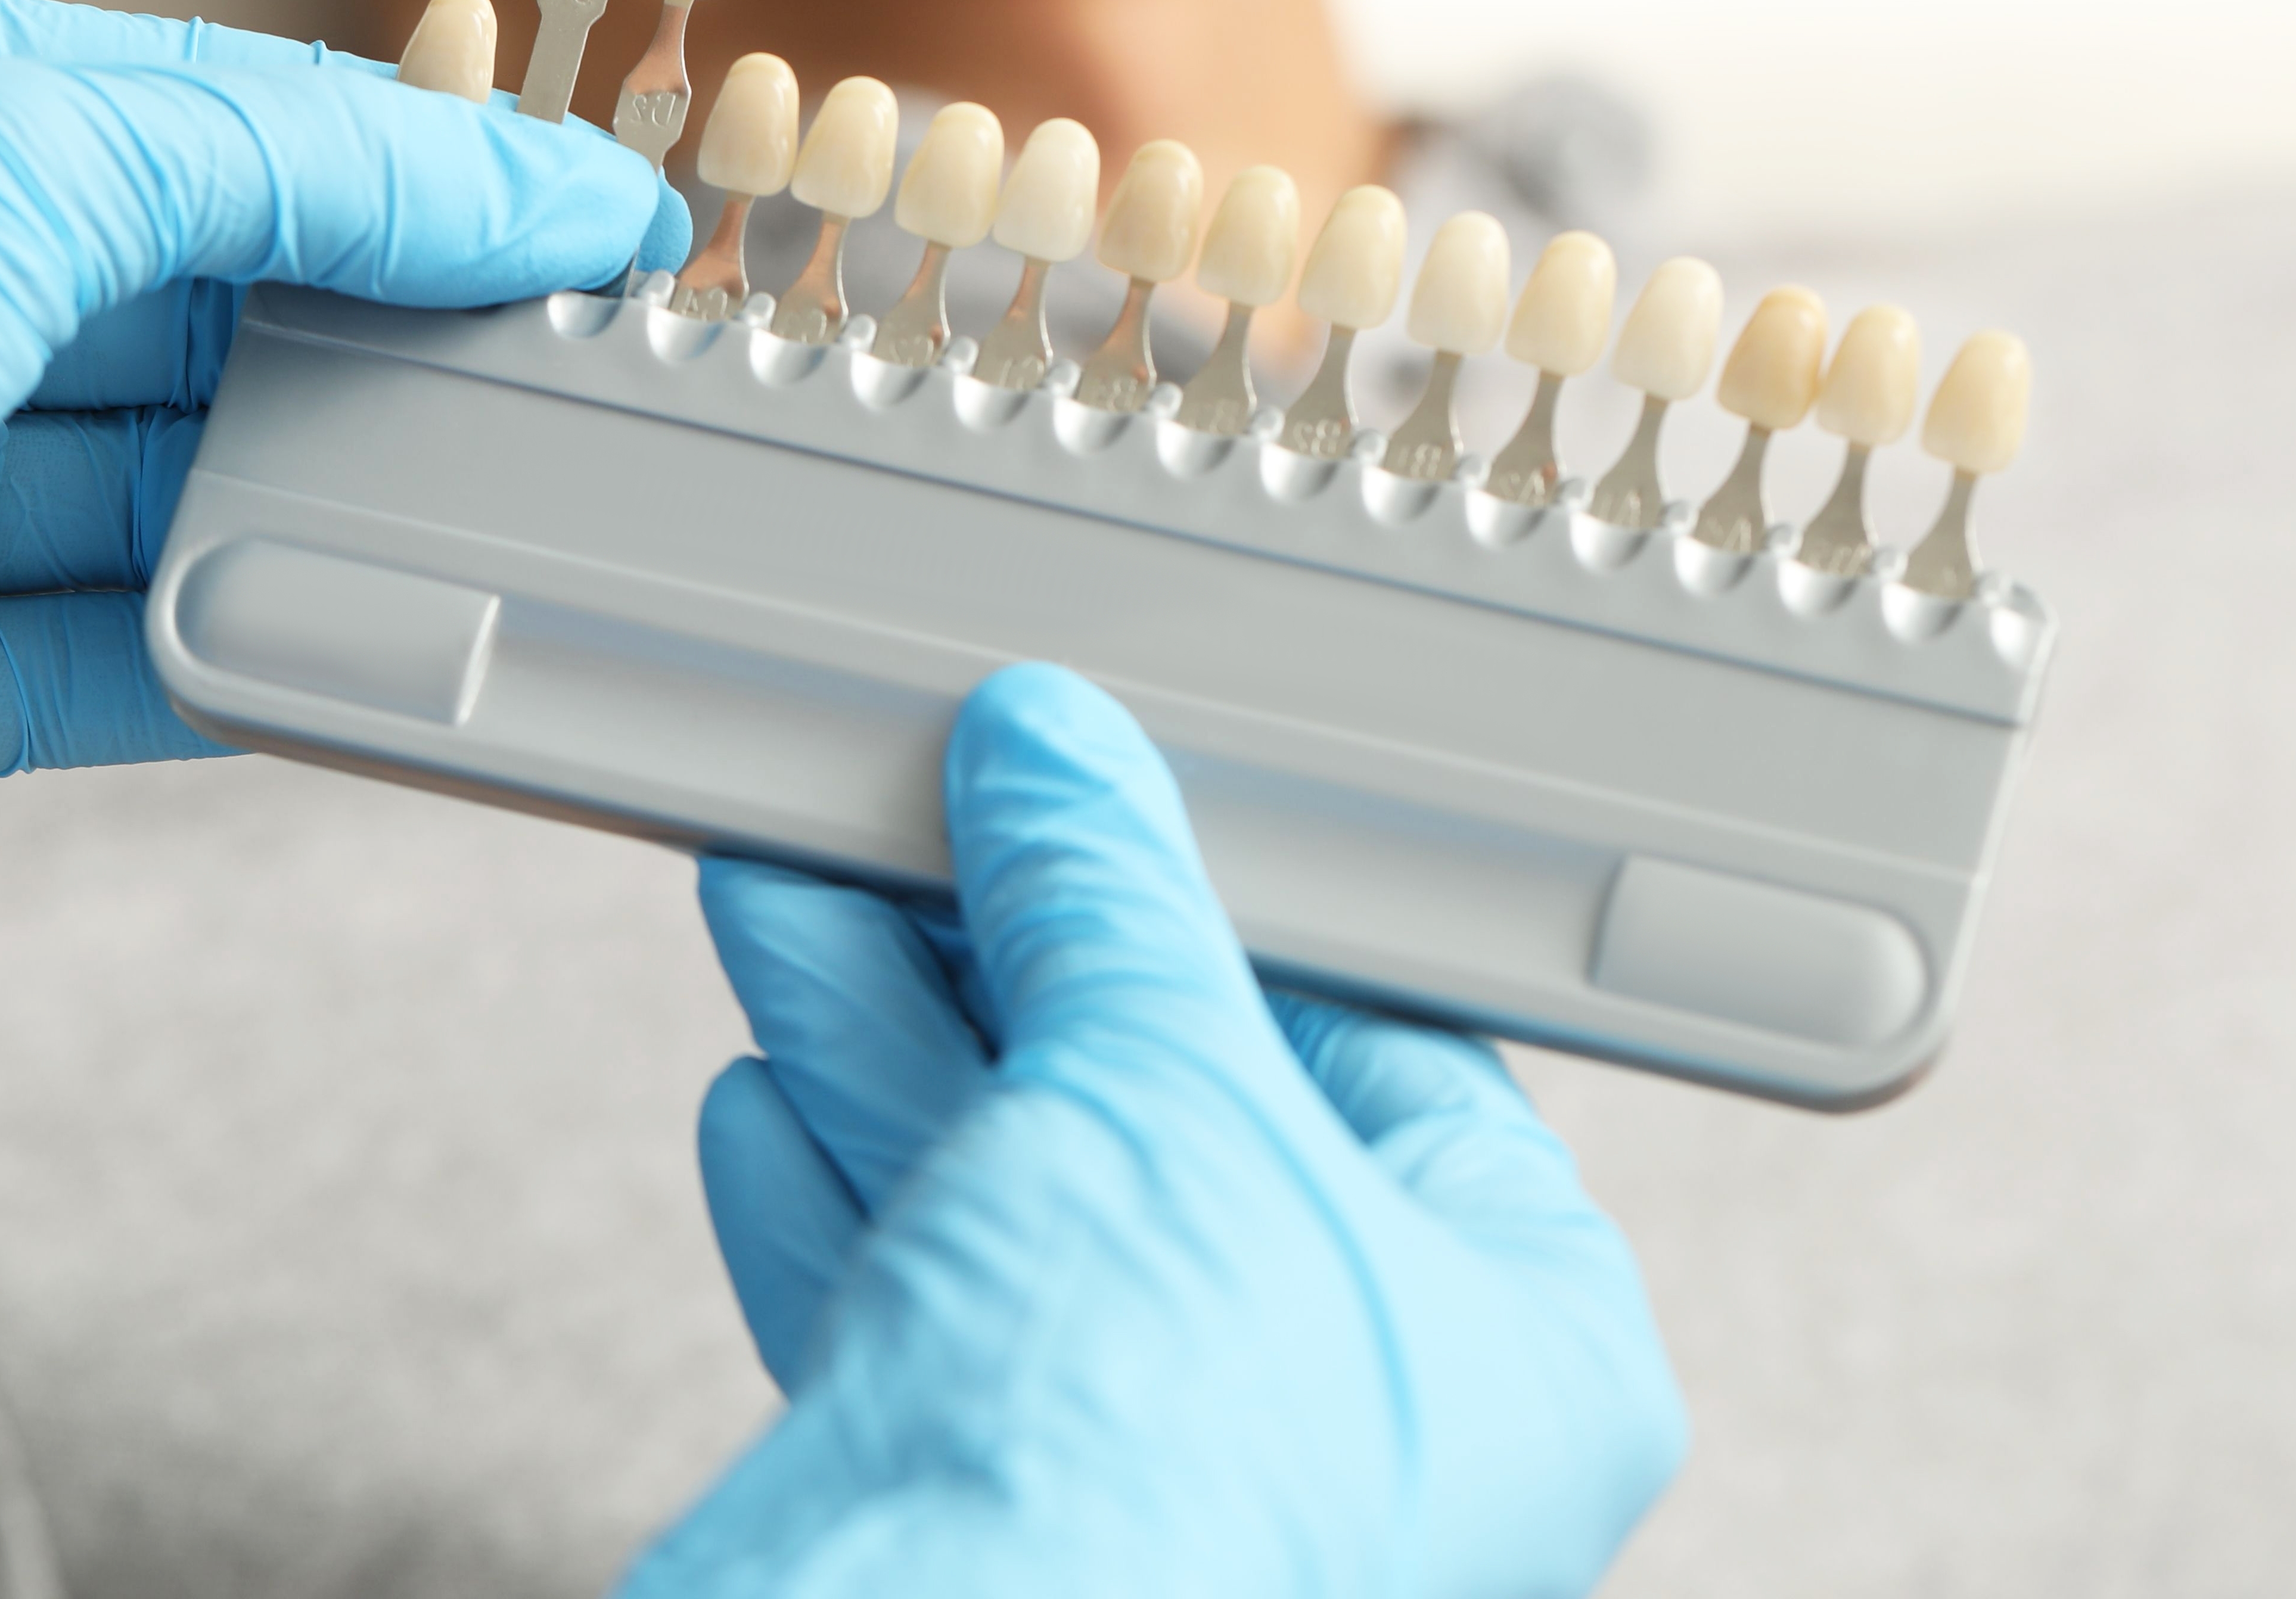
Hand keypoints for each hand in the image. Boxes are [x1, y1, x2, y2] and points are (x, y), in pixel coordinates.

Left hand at [0, 0, 677, 1170]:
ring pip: (162, 489)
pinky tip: (365, 649)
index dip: (403, 170)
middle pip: (193, 310)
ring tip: (508, 511)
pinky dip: (237, 656)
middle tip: (572, 372)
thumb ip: (278, 162)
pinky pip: (107, 659)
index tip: (577, 221)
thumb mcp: (11, 147)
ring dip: (321, 504)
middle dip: (374, 341)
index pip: (200, 118)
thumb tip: (503, 183)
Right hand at [638, 664, 1683, 1598]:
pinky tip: (767, 1096)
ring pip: (1032, 1217)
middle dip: (1006, 961)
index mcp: (1528, 1352)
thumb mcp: (1154, 1079)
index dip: (1224, 909)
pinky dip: (844, 1205)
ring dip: (888, 1042)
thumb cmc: (1159, 1459)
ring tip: (788, 892)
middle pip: (1180, 1129)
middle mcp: (1376, 1439)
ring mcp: (1193, 1493)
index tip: (1102, 806)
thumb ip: (1106, 902)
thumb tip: (1060, 772)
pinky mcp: (1022, 1535)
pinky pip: (937, 1330)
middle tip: (915, 828)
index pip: (1385, 1058)